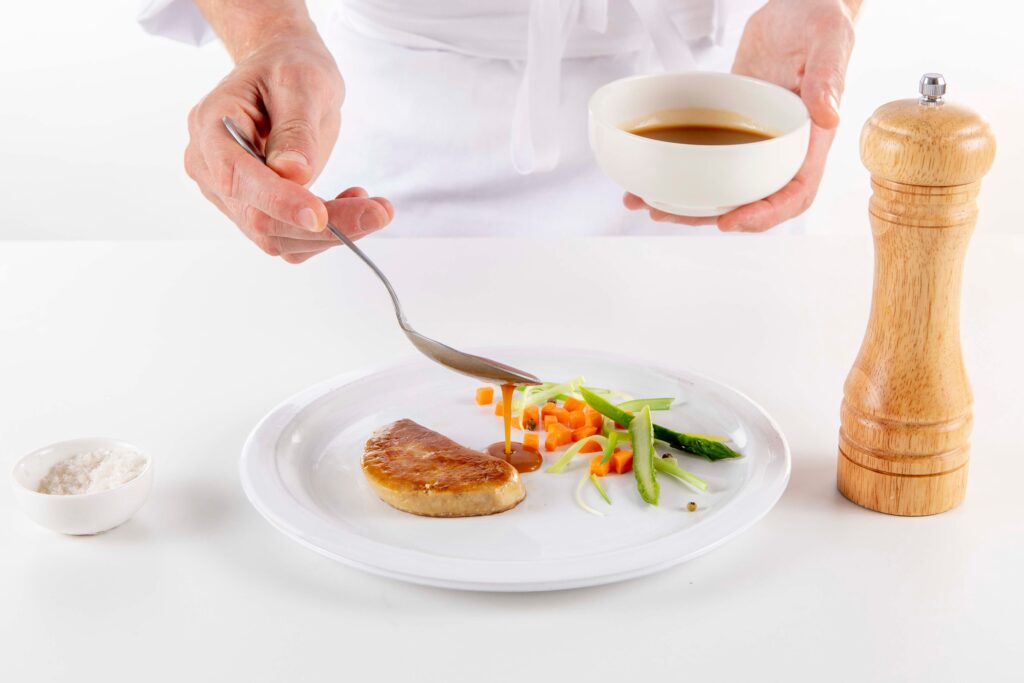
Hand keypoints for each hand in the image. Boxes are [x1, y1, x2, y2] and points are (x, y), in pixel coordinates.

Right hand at [185, 33, 392, 262]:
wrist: (286, 74)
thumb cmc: (289, 66)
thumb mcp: (302, 82)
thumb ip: (296, 128)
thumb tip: (293, 174)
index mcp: (211, 127)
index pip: (238, 178)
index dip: (280, 202)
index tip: (322, 215)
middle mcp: (211, 168)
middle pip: (259, 218)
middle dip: (324, 225)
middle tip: (380, 211)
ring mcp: (231, 195)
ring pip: (277, 238)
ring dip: (332, 233)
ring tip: (374, 205)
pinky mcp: (256, 210)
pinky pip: (289, 239)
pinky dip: (325, 234)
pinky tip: (351, 202)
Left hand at [625, 0, 855, 231]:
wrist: (796, 2)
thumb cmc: (822, 18)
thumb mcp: (829, 39)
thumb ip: (828, 76)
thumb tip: (827, 114)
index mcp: (812, 137)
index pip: (795, 192)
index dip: (765, 214)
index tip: (731, 221)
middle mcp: (782, 145)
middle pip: (751, 199)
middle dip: (710, 216)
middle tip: (669, 215)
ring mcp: (754, 137)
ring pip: (722, 184)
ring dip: (686, 201)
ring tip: (648, 204)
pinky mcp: (731, 124)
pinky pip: (705, 155)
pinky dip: (678, 169)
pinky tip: (649, 174)